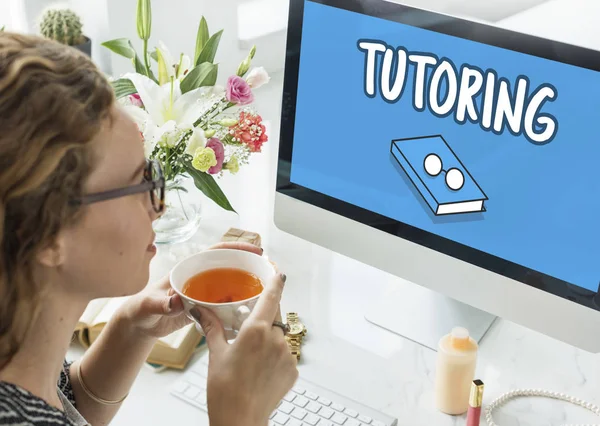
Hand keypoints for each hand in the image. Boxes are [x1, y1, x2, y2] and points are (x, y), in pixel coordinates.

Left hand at [118, 242, 263, 339]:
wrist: (139, 326)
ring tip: (264, 290)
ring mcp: (203, 292)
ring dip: (245, 286)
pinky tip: (249, 310)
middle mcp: (199, 277)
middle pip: (228, 266)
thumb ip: (162, 303)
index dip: (236, 248)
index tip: (254, 250)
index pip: (216, 252)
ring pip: (229, 284)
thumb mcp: (149, 305)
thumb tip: (176, 300)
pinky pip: (226, 303)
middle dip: (248, 265)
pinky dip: (238, 305)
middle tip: (267, 270)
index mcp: (188, 269)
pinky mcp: (205, 308)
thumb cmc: (141, 310)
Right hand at [191, 272, 297, 425]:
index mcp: (256, 330)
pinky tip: (259, 368)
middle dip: (265, 316)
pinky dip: (274, 356)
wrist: (240, 420)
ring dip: (269, 338)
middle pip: (275, 315)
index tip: (278, 272)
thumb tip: (200, 310)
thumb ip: (212, 327)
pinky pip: (285, 354)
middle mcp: (275, 339)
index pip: (272, 296)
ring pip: (280, 336)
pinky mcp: (293, 370)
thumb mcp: (216, 353)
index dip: (276, 281)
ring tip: (251, 356)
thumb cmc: (225, 390)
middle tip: (250, 326)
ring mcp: (287, 355)